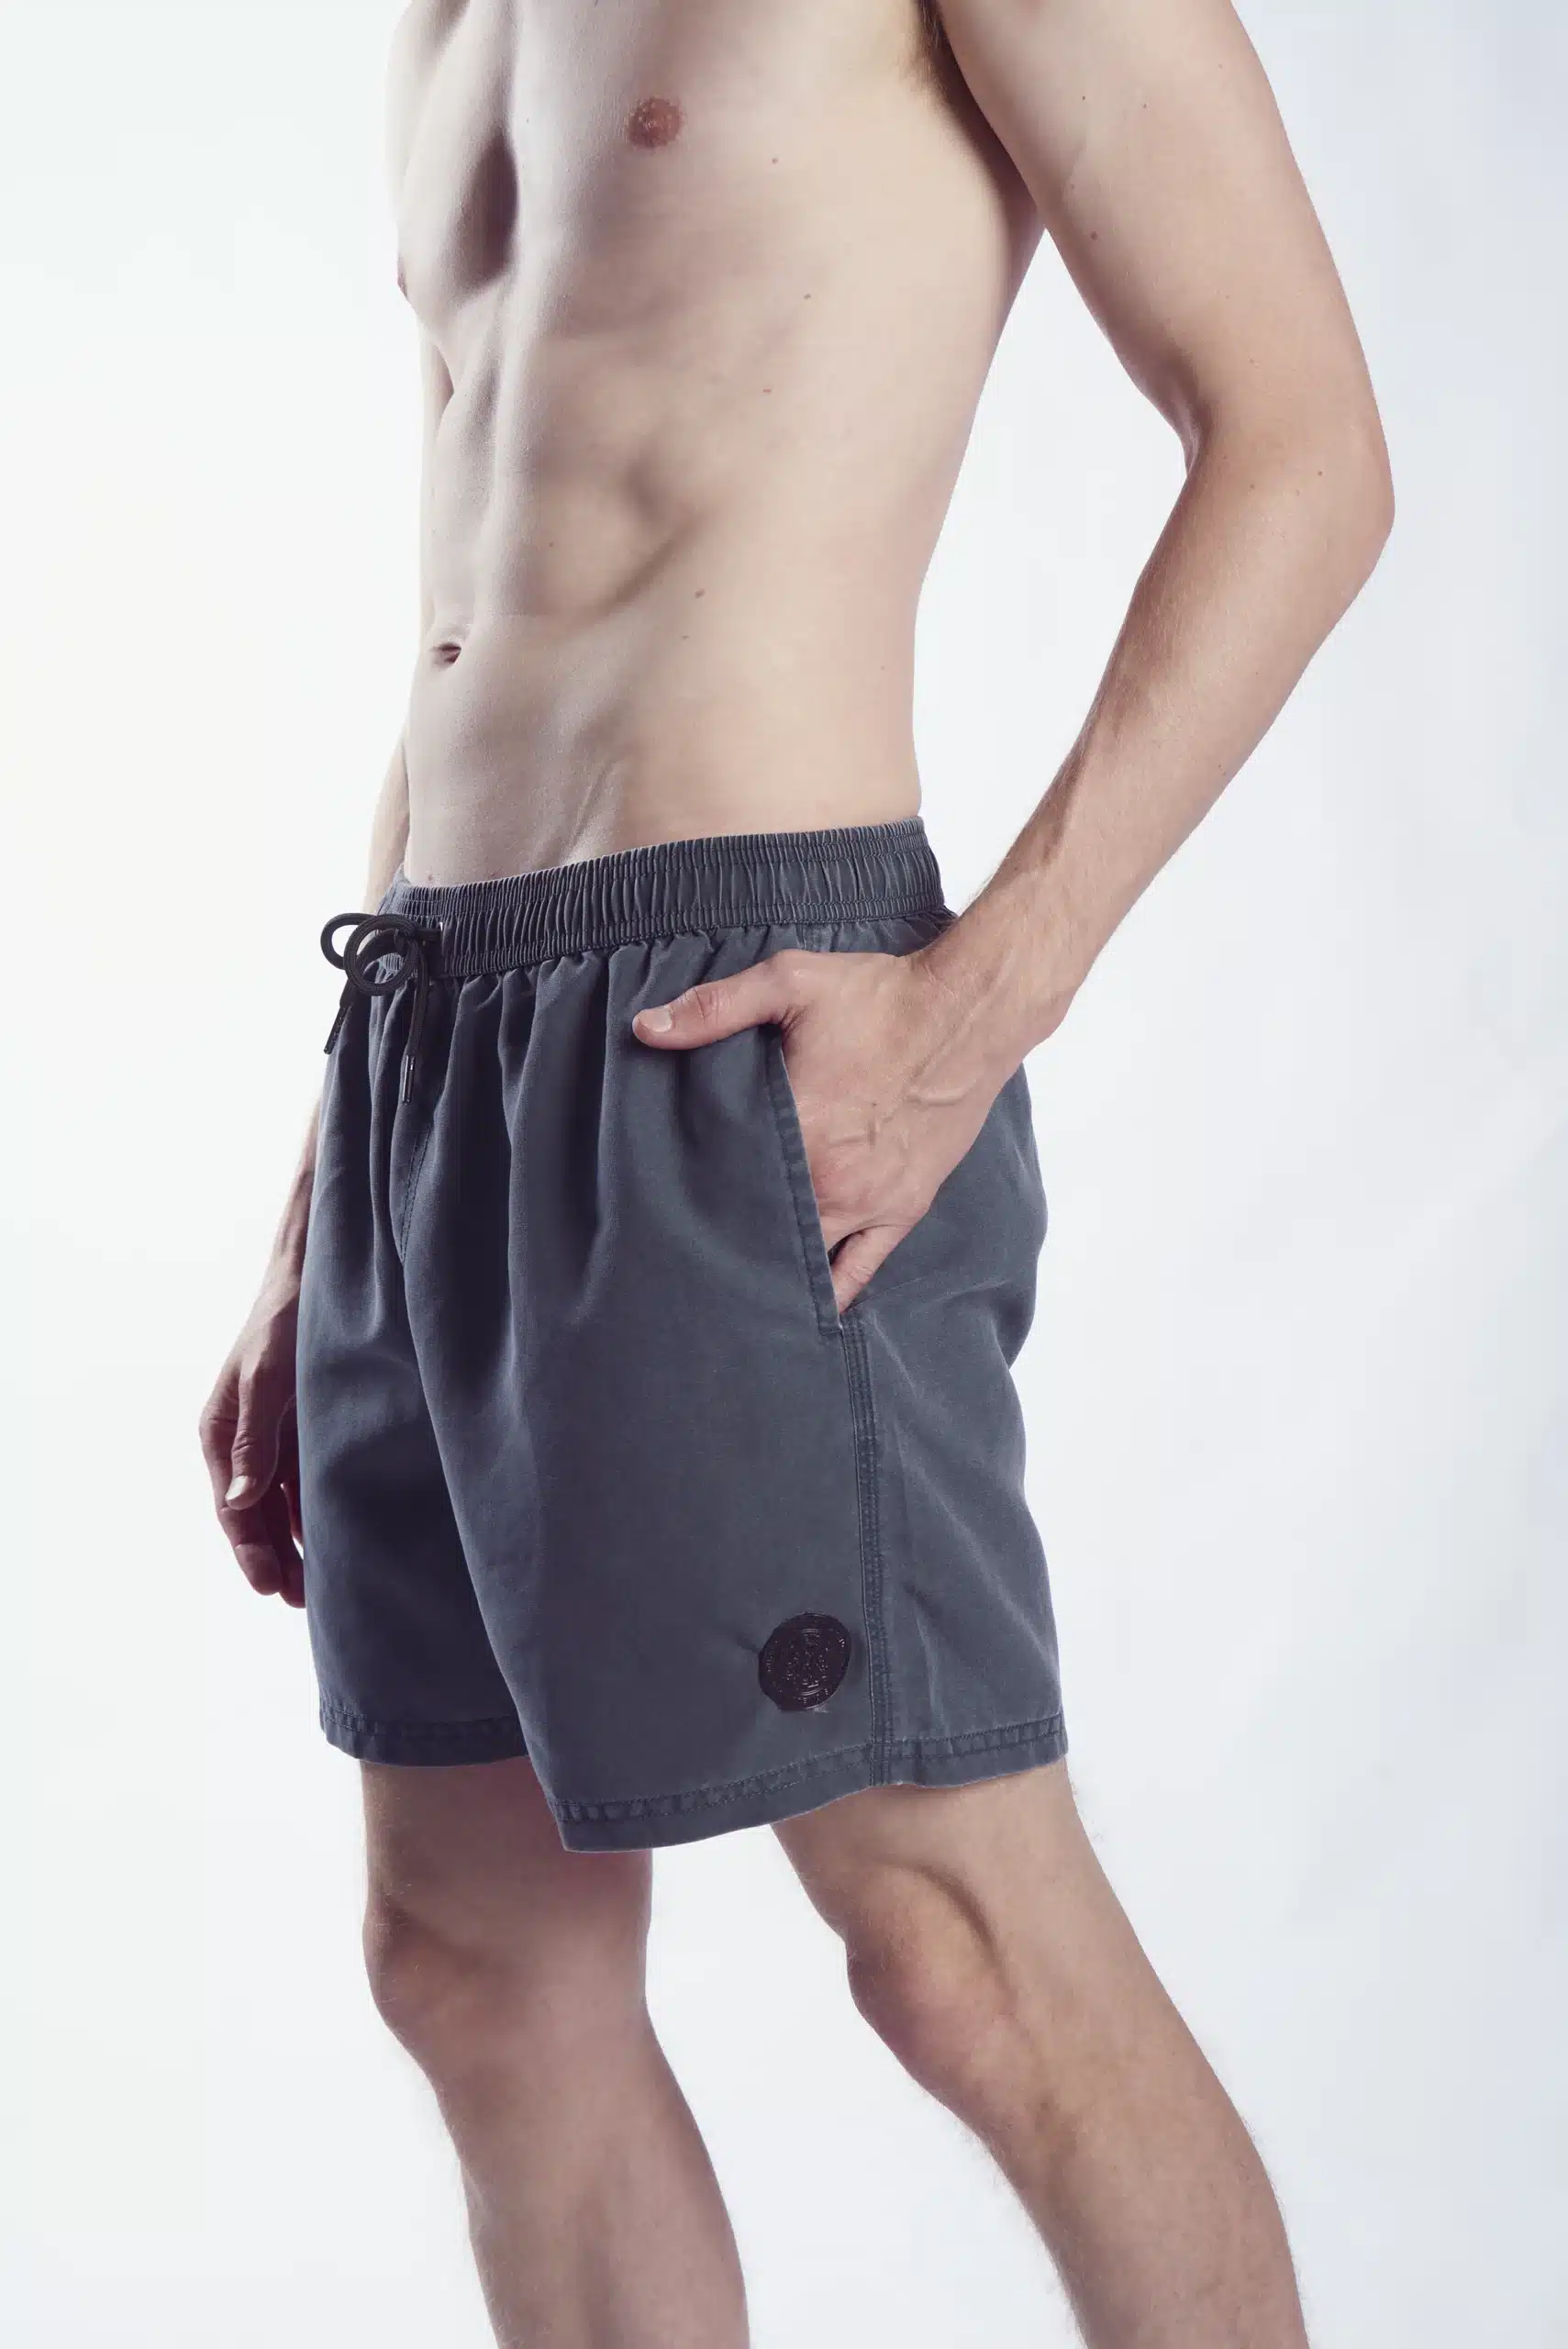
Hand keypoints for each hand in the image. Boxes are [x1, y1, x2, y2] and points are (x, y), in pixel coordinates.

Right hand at [199, 1267, 304, 1605]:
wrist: (315, 1276)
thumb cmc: (286, 1320)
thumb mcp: (268, 1378)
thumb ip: (255, 1439)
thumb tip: (238, 1501)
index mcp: (219, 1431)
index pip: (232, 1507)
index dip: (250, 1550)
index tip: (270, 1588)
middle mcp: (240, 1440)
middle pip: (253, 1514)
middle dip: (273, 1558)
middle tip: (300, 1602)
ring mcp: (272, 1436)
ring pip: (279, 1504)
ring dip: (294, 1543)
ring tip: (317, 1586)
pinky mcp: (302, 1430)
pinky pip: (303, 1482)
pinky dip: (313, 1513)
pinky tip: (331, 1539)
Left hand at [634, 948, 1016, 1312]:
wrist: (968, 1011)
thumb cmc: (881, 997)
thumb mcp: (791, 983)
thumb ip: (715, 1008)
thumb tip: (646, 1029)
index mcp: (797, 1130)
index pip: (725, 1188)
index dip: (690, 1205)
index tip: (660, 1215)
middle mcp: (830, 1180)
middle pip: (761, 1235)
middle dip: (726, 1247)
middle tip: (687, 1259)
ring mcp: (869, 1203)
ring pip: (808, 1263)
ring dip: (773, 1272)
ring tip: (733, 1290)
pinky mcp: (902, 1209)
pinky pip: (861, 1271)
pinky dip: (833, 1294)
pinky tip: (804, 1310)